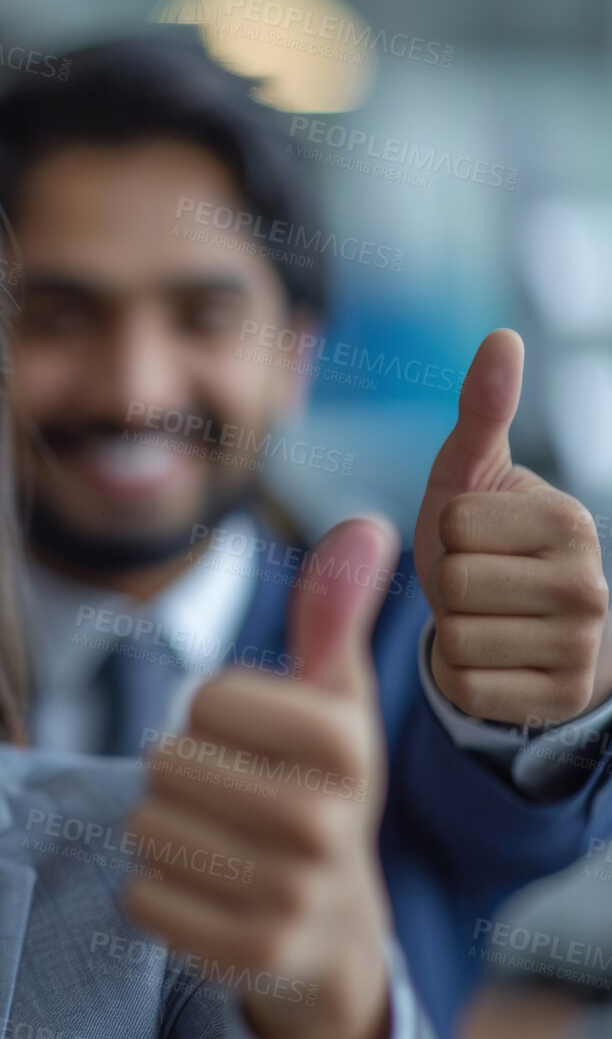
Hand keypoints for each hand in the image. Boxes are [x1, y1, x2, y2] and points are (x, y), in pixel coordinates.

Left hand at [124, 517, 397, 1038]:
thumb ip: (334, 614)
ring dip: (165, 831)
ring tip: (220, 845)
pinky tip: (208, 895)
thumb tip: (363, 524)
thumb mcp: (335, 703)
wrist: (336, 932)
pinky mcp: (250, 954)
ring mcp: (293, 895)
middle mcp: (328, 821)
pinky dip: (155, 892)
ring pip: (146, 827)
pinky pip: (141, 896)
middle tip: (229, 802)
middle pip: (167, 763)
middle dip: (181, 777)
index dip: (211, 714)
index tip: (253, 743)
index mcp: (347, 745)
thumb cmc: (319, 791)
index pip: (206, 697)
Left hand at [414, 328, 610, 724]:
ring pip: (458, 638)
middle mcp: (590, 588)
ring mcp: (580, 649)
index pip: (455, 526)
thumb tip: (502, 337)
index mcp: (570, 522)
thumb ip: (482, 412)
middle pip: (455, 584)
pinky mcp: (555, 700)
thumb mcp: (472, 475)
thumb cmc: (484, 541)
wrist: (516, 623)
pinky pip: (465, 688)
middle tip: (478, 585)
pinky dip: (460, 675)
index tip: (478, 540)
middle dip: (448, 584)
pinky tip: (488, 660)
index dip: (448, 533)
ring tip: (483, 620)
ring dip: (452, 631)